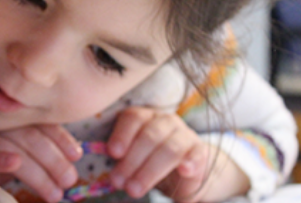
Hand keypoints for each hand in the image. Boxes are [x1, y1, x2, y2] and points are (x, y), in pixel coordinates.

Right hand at [0, 122, 82, 202]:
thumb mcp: (15, 150)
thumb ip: (38, 149)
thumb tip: (74, 156)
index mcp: (11, 116)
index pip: (40, 122)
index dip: (61, 138)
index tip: (77, 156)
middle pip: (30, 136)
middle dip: (54, 160)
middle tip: (69, 181)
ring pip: (14, 147)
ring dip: (38, 172)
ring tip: (55, 194)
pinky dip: (1, 158)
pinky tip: (14, 164)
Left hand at [106, 107, 248, 201]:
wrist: (183, 171)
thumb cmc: (149, 160)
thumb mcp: (132, 157)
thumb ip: (120, 157)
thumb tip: (106, 166)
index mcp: (144, 117)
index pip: (133, 118)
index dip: (122, 135)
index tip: (112, 153)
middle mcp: (165, 121)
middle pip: (149, 136)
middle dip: (132, 161)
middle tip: (118, 182)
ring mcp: (185, 134)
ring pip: (169, 148)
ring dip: (150, 171)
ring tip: (134, 189)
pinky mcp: (200, 151)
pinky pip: (196, 155)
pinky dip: (190, 162)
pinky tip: (183, 171)